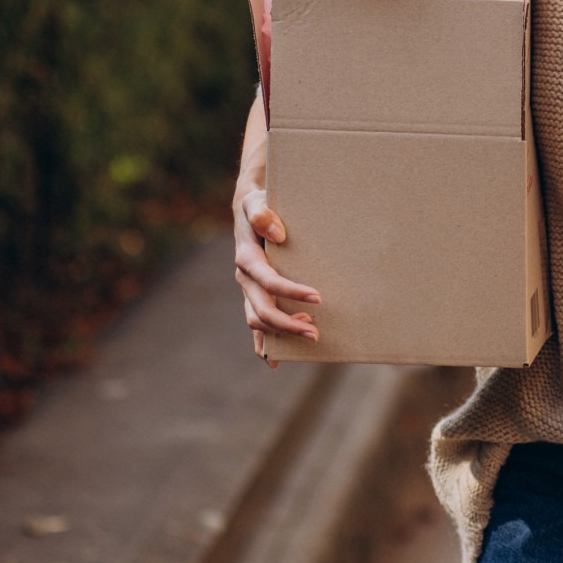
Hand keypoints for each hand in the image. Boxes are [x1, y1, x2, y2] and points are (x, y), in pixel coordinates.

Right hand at [234, 187, 322, 365]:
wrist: (249, 210)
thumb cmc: (259, 204)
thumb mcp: (256, 201)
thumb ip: (262, 213)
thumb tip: (277, 233)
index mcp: (246, 259)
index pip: (269, 282)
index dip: (291, 292)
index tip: (318, 297)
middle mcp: (244, 278)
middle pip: (261, 311)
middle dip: (288, 325)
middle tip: (316, 333)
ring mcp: (248, 289)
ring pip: (258, 321)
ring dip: (282, 333)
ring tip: (312, 334)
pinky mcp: (254, 295)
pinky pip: (255, 324)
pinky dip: (263, 344)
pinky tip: (275, 360)